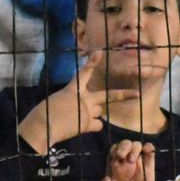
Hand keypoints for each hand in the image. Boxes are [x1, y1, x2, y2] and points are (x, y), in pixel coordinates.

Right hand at [17, 50, 139, 152]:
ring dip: (92, 116)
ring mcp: (87, 111)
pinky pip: (97, 126)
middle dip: (123, 95)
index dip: (92, 62)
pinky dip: (91, 127)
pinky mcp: (87, 124)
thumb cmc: (43, 113)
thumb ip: (70, 102)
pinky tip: (81, 128)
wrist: (43, 126)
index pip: (84, 73)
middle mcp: (83, 99)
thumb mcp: (57, 101)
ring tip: (76, 120)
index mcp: (72, 90)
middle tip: (136, 93)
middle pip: (107, 96)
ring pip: (98, 113)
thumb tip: (77, 110)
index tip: (100, 52)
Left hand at [98, 139, 155, 180]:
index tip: (116, 157)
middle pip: (126, 144)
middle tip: (123, 156)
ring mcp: (138, 165)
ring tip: (132, 160)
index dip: (115, 149)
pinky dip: (149, 148)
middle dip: (124, 146)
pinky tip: (147, 150)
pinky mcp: (149, 169)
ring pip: (137, 146)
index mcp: (113, 166)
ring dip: (135, 148)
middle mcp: (125, 163)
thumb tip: (107, 179)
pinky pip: (150, 154)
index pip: (114, 149)